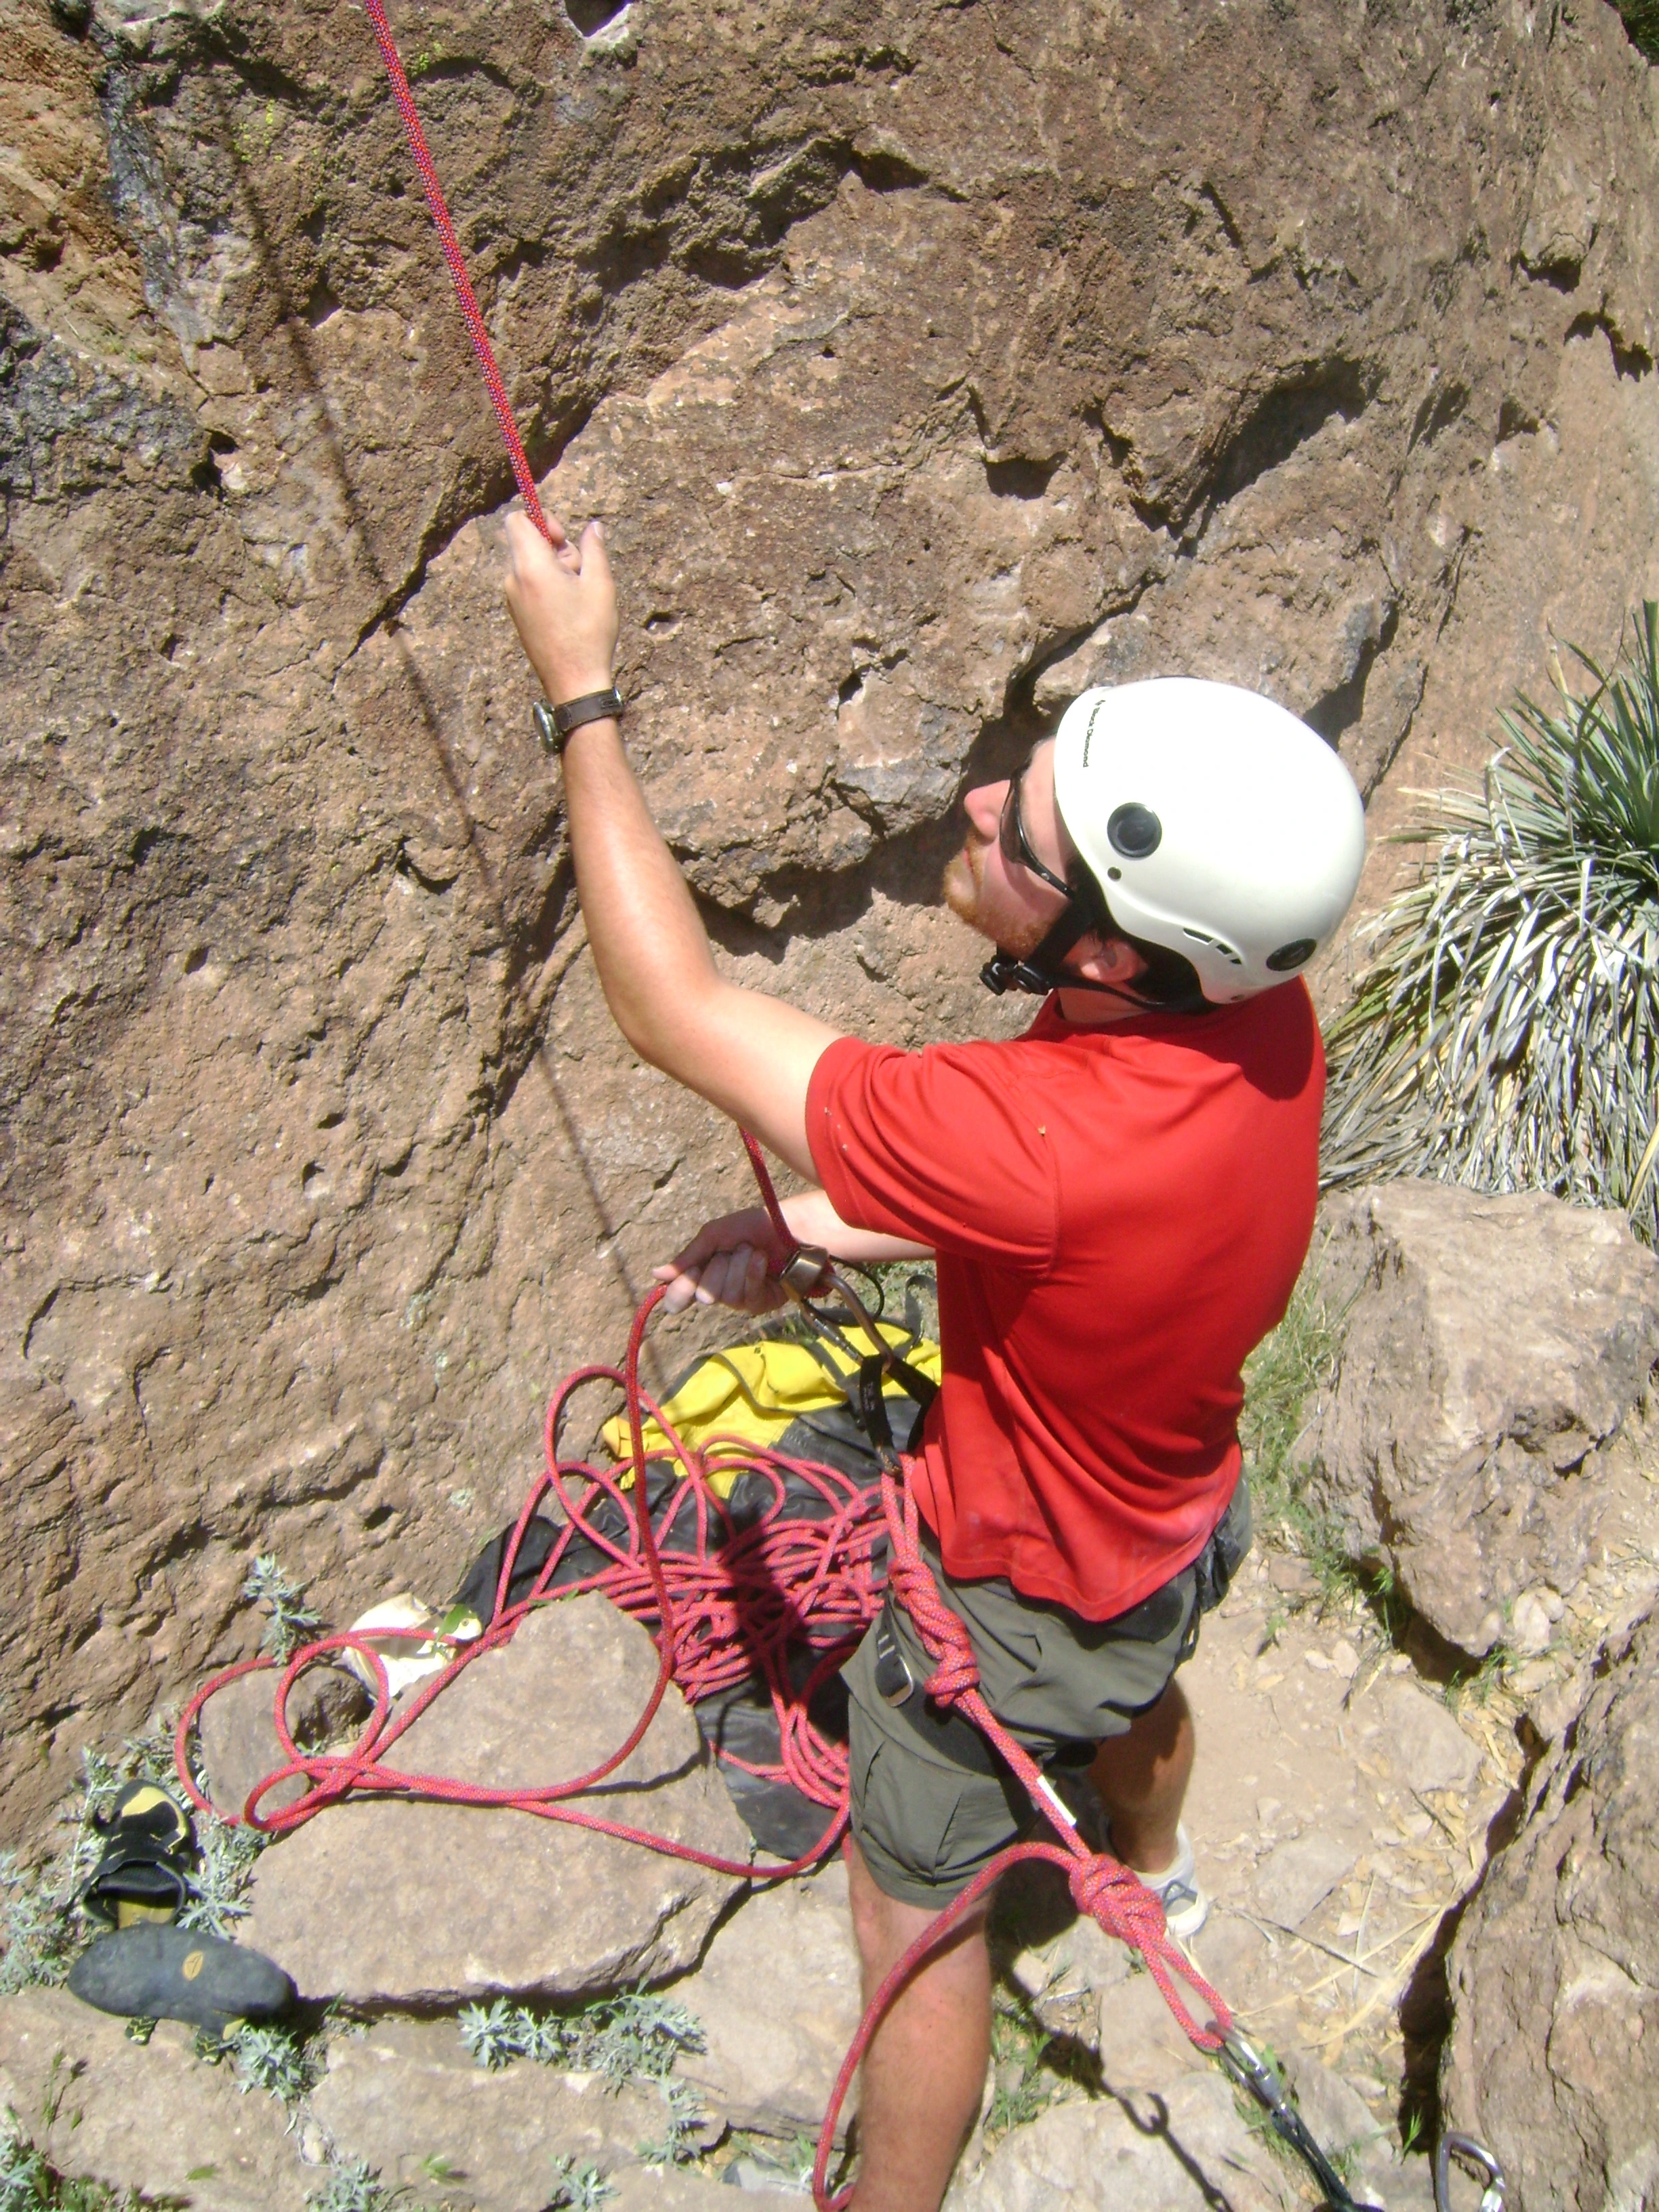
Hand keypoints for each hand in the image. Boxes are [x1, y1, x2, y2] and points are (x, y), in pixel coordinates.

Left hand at [502, 508, 618, 704]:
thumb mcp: (600, 585)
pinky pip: (528, 583)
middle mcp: (514, 579)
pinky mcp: (517, 613)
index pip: (517, 519)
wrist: (573, 683)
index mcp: (531, 567)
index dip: (542, 519)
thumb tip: (594, 527)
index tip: (562, 540)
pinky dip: (546, 584)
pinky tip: (567, 608)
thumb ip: (594, 549)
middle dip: (553, 545)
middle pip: (525, 540)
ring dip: (552, 567)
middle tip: (576, 570)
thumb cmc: (588, 634)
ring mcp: (512, 598)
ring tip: (575, 594)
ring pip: (529, 563)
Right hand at [652, 1207, 793, 1315]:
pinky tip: (762, 1261)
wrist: (790, 1226)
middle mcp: (721, 1288)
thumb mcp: (715, 1234)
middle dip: (717, 1268)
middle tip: (731, 1251)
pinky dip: (753, 1274)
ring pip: (726, 1296)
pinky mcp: (763, 1303)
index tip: (682, 1288)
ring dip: (738, 1267)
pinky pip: (748, 1298)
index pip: (684, 1292)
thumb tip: (656, 1274)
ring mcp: (742, 1297)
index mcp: (706, 1271)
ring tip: (752, 1251)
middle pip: (704, 1294)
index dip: (681, 1291)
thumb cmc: (754, 1226)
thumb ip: (688, 1256)